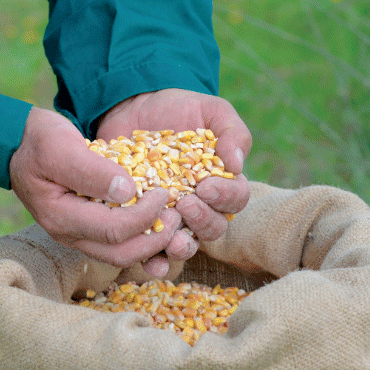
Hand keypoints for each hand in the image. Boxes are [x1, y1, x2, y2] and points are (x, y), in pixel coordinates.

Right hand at [9, 107, 187, 268]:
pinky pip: (119, 244)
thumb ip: (91, 170)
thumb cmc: (39, 141)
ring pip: (122, 255)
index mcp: (61, 217)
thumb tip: (128, 192)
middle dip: (156, 239)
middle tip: (179, 215)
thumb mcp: (60, 146)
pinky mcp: (88, 229)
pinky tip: (162, 225)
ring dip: (154, 244)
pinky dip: (144, 238)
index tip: (164, 193)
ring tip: (176, 223)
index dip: (145, 216)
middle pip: (121, 254)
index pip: (113, 231)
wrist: (19, 144)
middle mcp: (70, 235)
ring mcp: (79, 236)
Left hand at [97, 89, 251, 274]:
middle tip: (185, 205)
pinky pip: (151, 251)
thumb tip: (238, 163)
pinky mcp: (142, 223)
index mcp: (221, 181)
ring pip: (186, 245)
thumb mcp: (209, 110)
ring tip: (173, 241)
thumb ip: (231, 132)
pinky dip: (153, 262)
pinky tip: (150, 263)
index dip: (225, 197)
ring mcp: (171, 216)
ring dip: (182, 249)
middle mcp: (200, 205)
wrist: (132, 107)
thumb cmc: (177, 109)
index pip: (236, 199)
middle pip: (213, 228)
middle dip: (203, 222)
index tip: (206, 186)